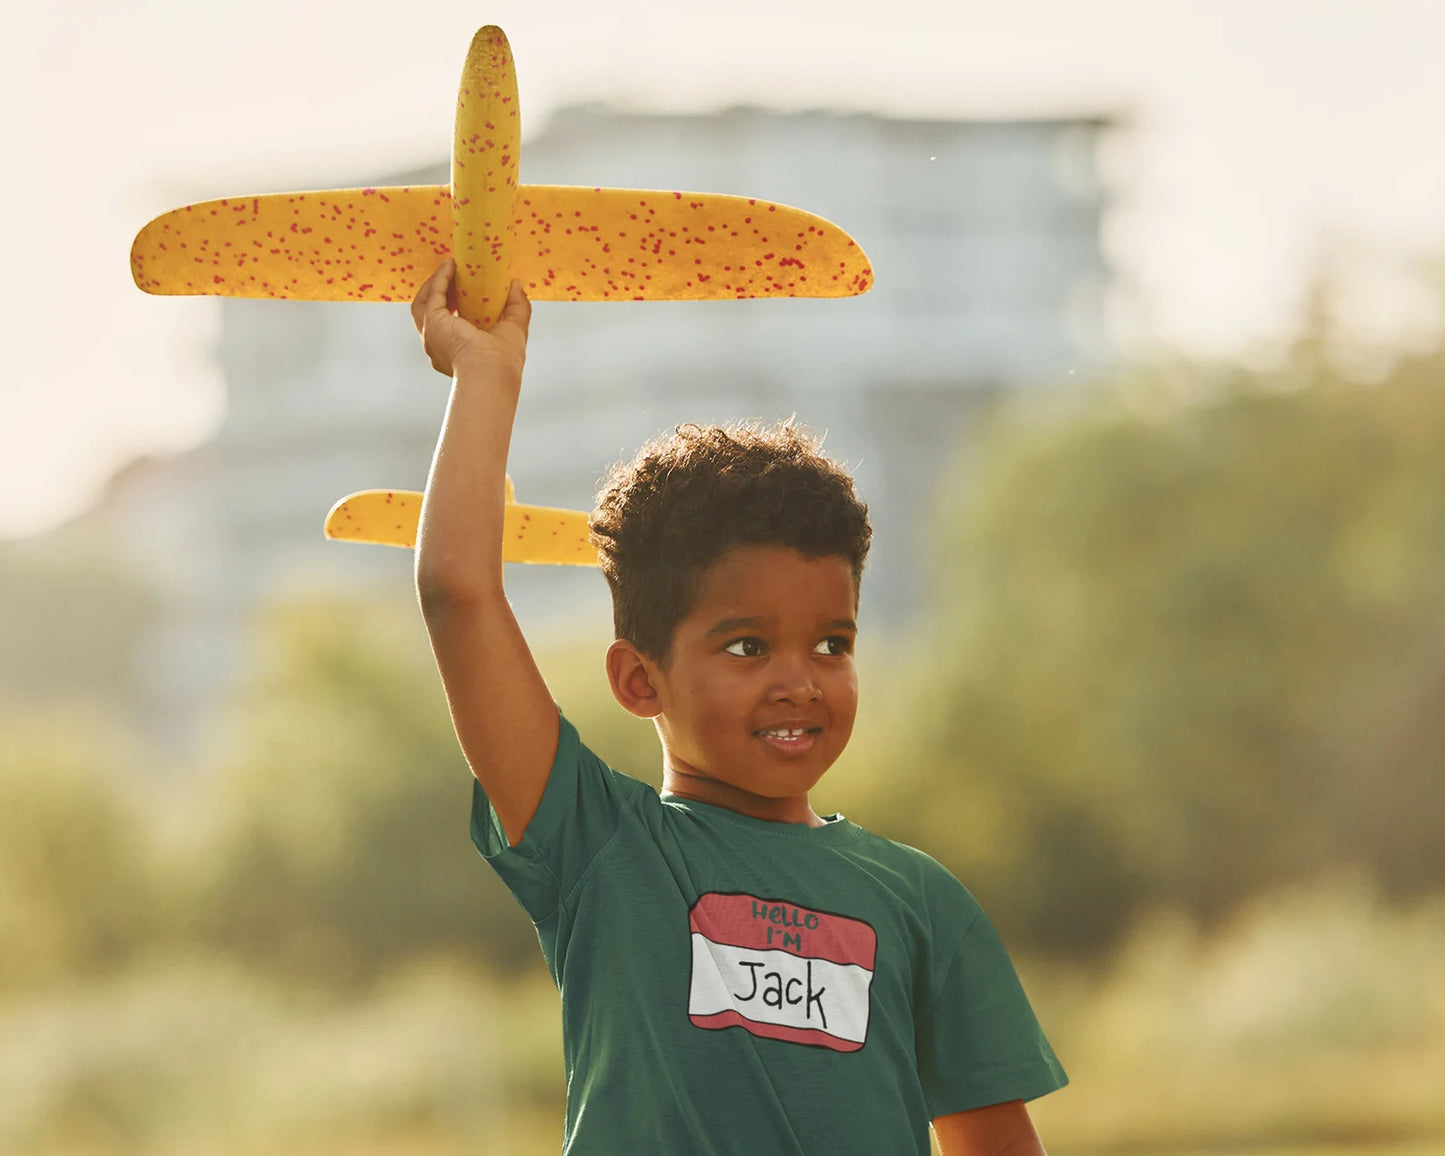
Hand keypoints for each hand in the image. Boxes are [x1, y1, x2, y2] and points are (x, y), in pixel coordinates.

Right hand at [411, 258, 530, 380]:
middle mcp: (439, 346)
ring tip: (451, 267)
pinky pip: (432, 295)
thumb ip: (517, 306)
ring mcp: (431, 336)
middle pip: (431, 313)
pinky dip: (440, 279)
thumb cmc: (503, 362)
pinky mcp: (431, 323)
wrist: (492, 373)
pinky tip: (451, 266)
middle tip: (456, 275)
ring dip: (436, 283)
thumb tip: (516, 283)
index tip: (465, 289)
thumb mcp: (514, 329)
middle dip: (441, 292)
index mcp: (456, 353)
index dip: (454, 305)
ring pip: (424, 303)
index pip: (449, 325)